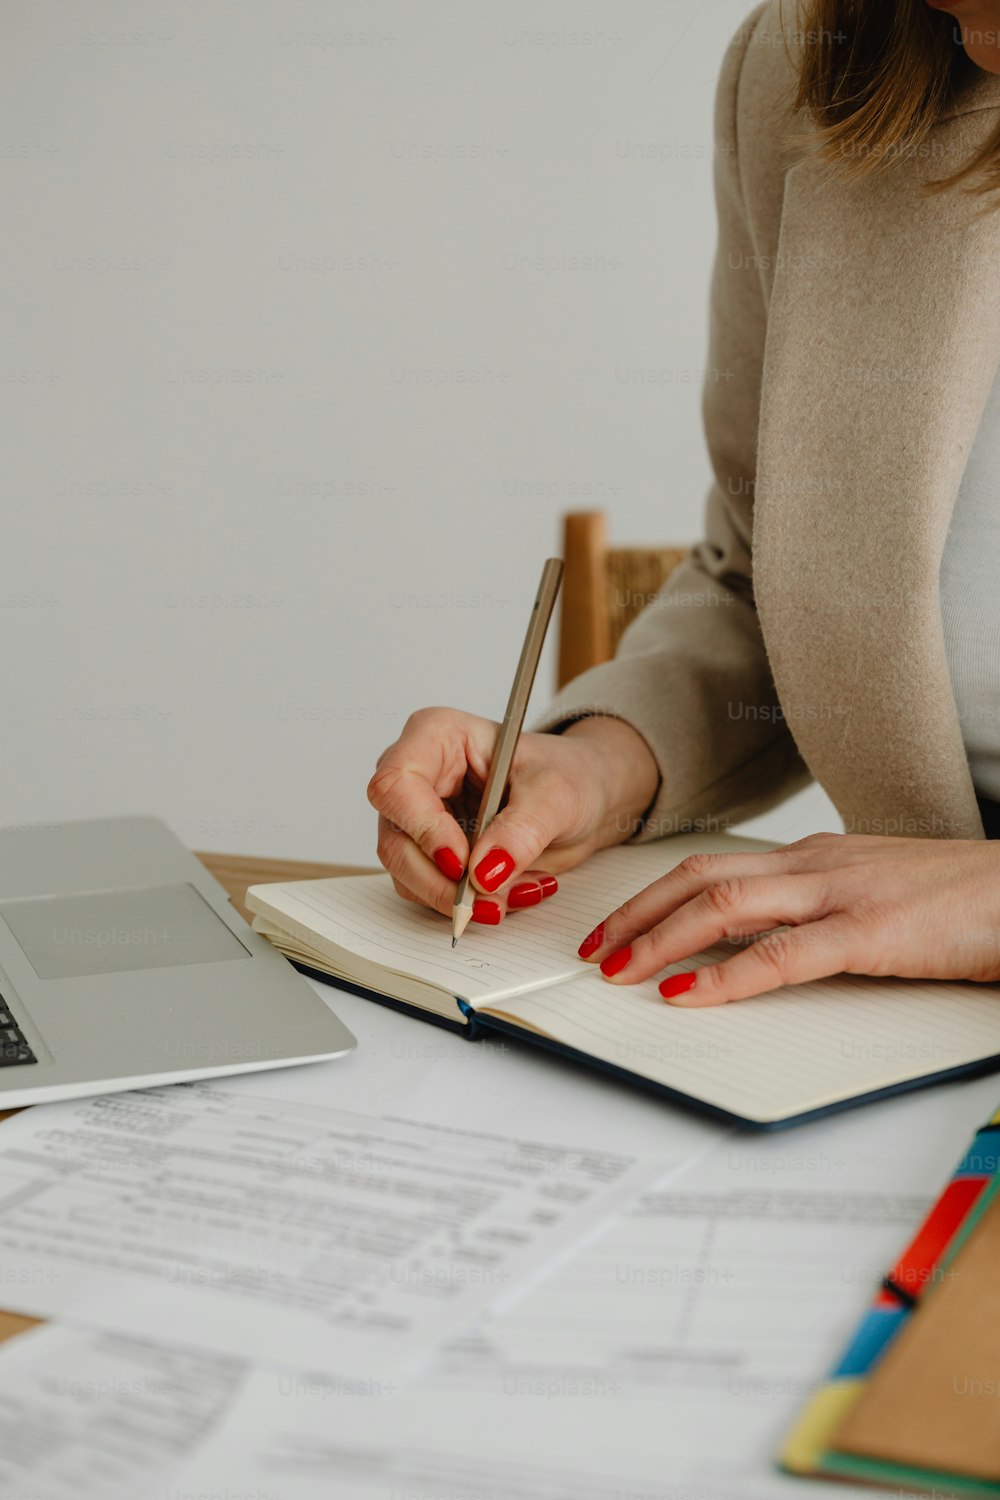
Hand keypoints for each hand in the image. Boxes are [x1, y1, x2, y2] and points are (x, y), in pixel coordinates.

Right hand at [368, 707, 659, 923]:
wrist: (585, 796)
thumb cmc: (570, 774)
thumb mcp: (557, 795)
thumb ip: (520, 832)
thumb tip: (483, 874)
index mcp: (437, 736)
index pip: (397, 783)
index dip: (422, 828)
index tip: (461, 863)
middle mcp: (420, 776)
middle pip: (395, 838)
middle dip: (440, 880)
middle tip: (490, 900)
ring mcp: (419, 818)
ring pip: (406, 873)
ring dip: (458, 898)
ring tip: (518, 891)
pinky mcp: (430, 853)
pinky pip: (429, 890)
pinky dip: (469, 903)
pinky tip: (511, 892)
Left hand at [578, 832, 999, 1003]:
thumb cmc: (957, 898)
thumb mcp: (870, 895)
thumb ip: (814, 911)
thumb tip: (757, 942)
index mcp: (812, 857)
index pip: (710, 868)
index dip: (652, 897)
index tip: (615, 927)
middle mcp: (813, 865)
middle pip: (697, 878)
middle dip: (635, 914)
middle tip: (593, 950)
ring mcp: (839, 894)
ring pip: (723, 907)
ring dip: (659, 940)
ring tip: (619, 971)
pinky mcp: (869, 931)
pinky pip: (779, 955)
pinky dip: (724, 977)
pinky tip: (686, 996)